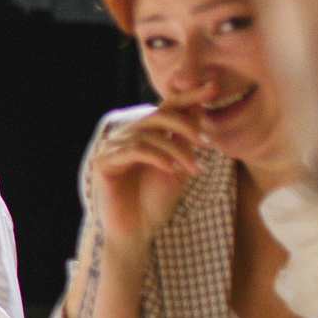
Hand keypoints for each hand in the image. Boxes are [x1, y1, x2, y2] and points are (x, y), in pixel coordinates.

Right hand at [88, 106, 204, 249]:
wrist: (137, 231)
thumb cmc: (156, 200)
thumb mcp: (180, 165)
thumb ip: (185, 138)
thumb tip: (200, 106)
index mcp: (146, 134)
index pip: (168, 107)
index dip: (189, 95)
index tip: (214, 86)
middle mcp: (127, 136)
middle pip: (158, 115)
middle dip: (185, 125)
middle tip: (206, 143)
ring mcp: (113, 148)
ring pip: (149, 135)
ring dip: (177, 150)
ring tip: (194, 169)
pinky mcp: (104, 162)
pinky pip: (134, 150)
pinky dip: (157, 157)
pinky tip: (172, 169)